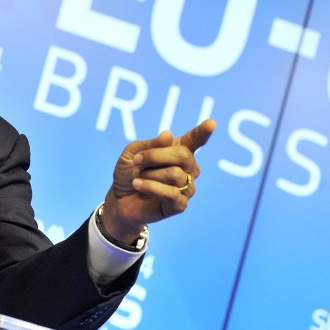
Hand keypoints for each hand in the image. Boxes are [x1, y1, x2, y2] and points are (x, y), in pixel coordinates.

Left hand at [102, 119, 215, 242]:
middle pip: (183, 155)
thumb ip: (150, 144)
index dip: (203, 132)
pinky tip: (138, 185)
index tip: (211, 123)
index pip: (195, 140)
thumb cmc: (129, 172)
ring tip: (136, 177)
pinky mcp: (180, 205)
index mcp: (180, 150)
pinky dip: (151, 187)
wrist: (118, 198)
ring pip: (175, 174)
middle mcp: (188, 169)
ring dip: (149, 174)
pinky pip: (171, 194)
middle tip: (137, 161)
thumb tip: (168, 135)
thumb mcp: (132, 152)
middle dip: (155, 156)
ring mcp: (186, 187)